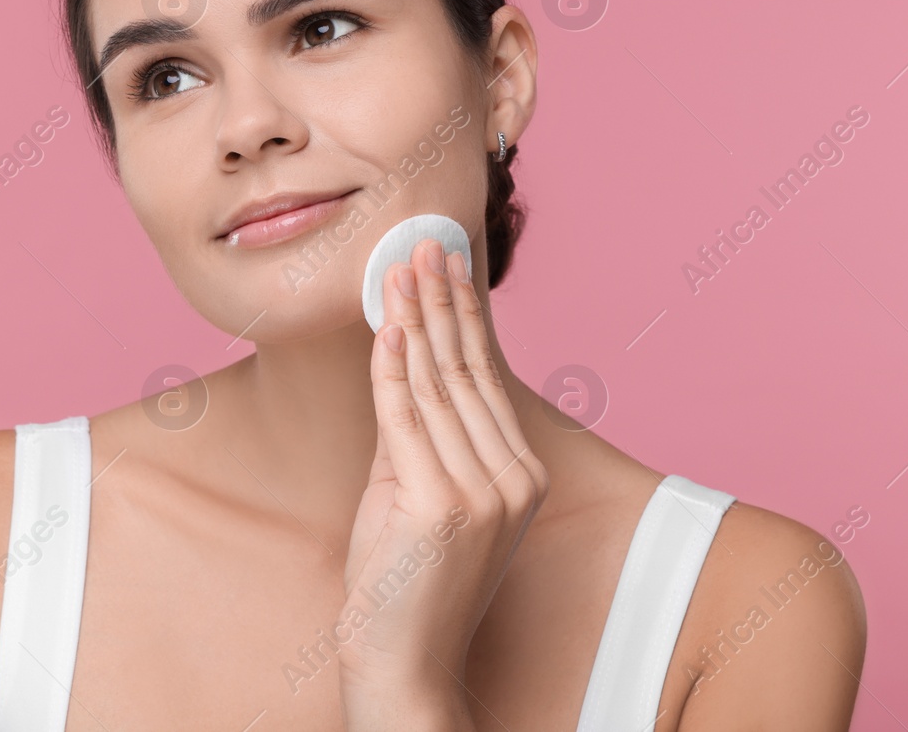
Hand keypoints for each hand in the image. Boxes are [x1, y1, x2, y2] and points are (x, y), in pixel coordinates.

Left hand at [338, 238, 549, 729]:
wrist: (403, 664)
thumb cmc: (405, 582)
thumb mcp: (419, 494)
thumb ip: (419, 433)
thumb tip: (402, 358)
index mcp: (520, 474)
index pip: (486, 376)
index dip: (463, 315)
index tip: (447, 264)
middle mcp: (513, 479)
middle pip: (467, 370)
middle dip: (441, 301)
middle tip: (424, 243)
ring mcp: (483, 493)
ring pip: (437, 386)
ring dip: (415, 319)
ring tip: (400, 267)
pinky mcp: (443, 505)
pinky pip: (407, 419)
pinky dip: (393, 368)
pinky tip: (387, 326)